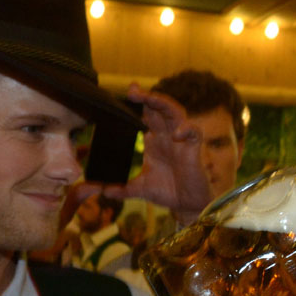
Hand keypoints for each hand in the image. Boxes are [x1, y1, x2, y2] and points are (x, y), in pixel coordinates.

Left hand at [87, 84, 211, 220]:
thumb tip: (101, 191)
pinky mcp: (193, 148)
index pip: (143, 115)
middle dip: (146, 97)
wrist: (188, 204)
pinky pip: (194, 131)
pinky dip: (187, 129)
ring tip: (151, 98)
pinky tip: (177, 134)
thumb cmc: (167, 191)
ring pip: (175, 112)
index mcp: (152, 141)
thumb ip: (121, 188)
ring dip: (163, 103)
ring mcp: (181, 140)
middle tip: (132, 90)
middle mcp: (166, 136)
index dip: (135, 104)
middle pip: (157, 108)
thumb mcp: (139, 188)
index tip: (122, 95)